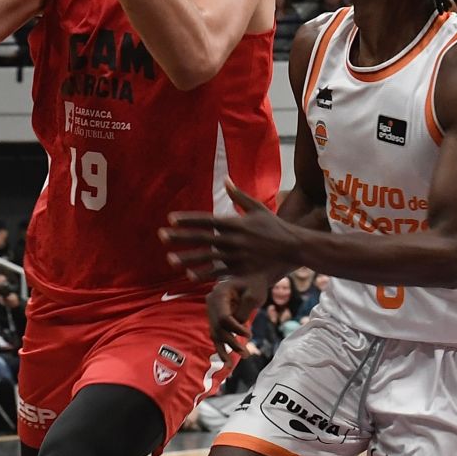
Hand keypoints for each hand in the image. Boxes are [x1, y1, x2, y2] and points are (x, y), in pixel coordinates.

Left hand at [163, 180, 302, 280]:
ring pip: (206, 257)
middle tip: (161, 236)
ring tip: (170, 259)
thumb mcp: (258, 208)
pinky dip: (203, 274)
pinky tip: (189, 275)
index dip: (187, 219)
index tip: (170, 219)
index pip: (206, 219)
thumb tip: (226, 180)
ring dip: (187, 258)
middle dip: (180, 237)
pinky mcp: (241, 270)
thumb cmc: (275, 227)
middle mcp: (233, 239)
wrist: (294, 247)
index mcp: (235, 222)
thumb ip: (239, 195)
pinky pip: (219, 273)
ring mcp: (236, 256)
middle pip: (202, 238)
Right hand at [204, 274, 265, 357]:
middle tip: (245, 354)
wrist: (252, 278)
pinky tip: (226, 361)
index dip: (235, 329)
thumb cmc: (256, 284)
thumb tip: (237, 326)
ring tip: (230, 365)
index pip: (224, 317)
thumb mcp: (254, 295)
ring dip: (224, 349)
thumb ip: (244, 311)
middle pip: (218, 327)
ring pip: (214, 333)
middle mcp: (211, 301)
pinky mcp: (215, 317)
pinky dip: (221, 346)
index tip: (249, 335)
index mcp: (220, 293)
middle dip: (230, 342)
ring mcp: (212, 310)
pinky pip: (216, 333)